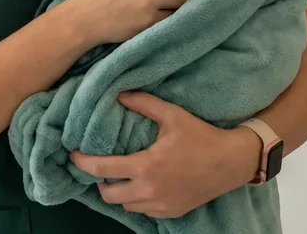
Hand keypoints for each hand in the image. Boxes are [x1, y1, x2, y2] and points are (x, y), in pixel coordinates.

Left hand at [69, 91, 260, 218]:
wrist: (232, 162)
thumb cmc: (202, 136)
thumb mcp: (173, 115)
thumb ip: (144, 103)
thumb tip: (118, 93)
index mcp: (146, 167)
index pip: (102, 169)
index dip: (83, 162)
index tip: (74, 154)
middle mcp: (150, 191)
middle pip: (108, 195)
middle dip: (99, 181)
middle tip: (100, 166)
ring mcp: (161, 206)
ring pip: (125, 205)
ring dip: (118, 192)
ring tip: (120, 175)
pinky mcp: (172, 213)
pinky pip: (143, 211)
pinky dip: (136, 201)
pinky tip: (141, 185)